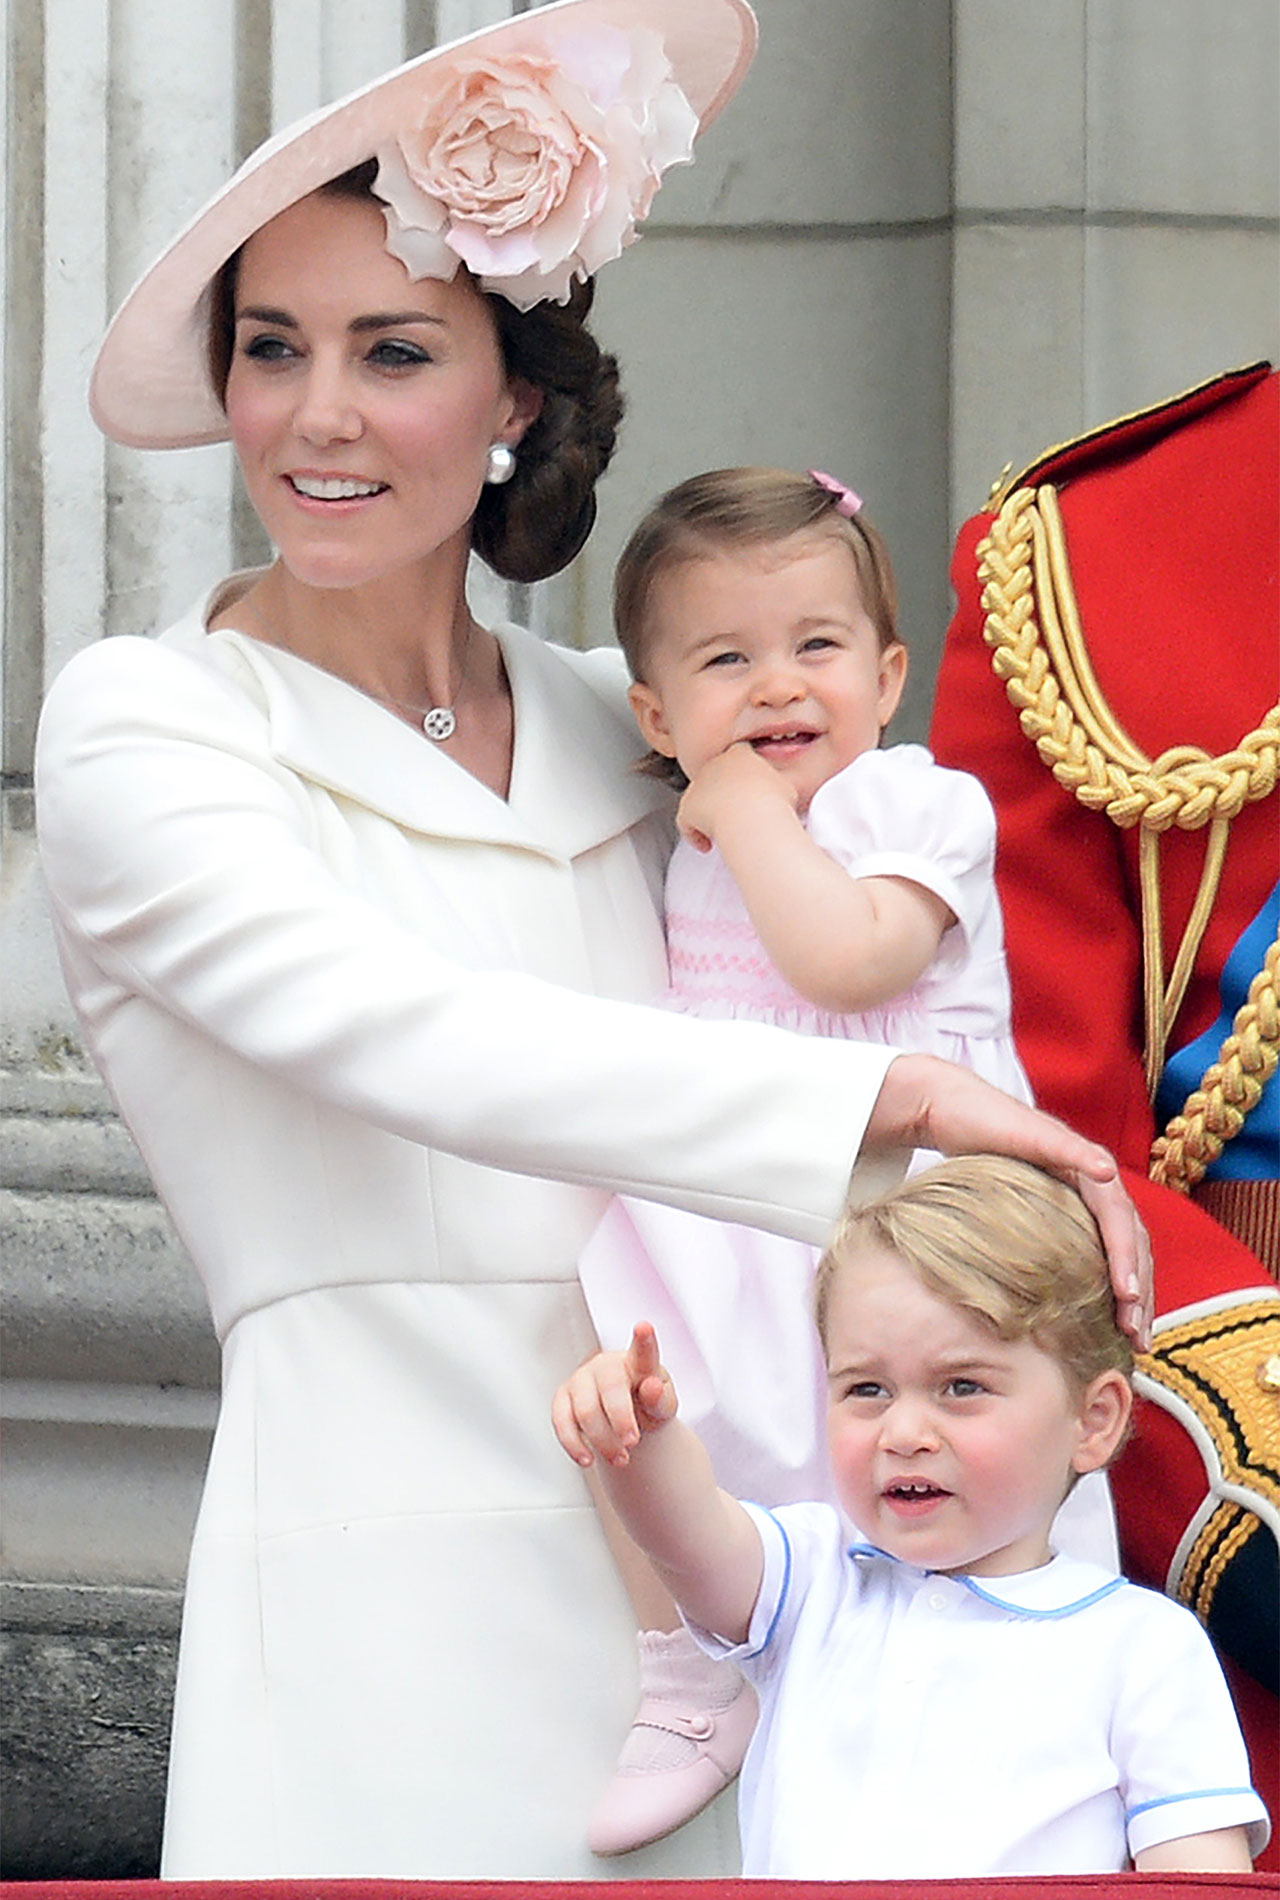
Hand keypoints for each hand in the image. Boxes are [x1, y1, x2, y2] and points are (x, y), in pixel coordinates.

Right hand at [552, 1322, 677, 1467]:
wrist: (624, 1418)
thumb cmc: (645, 1404)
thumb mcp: (663, 1407)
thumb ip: (661, 1399)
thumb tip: (652, 1387)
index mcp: (637, 1362)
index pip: (643, 1351)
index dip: (644, 1340)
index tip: (645, 1327)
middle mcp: (606, 1365)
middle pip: (610, 1389)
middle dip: (621, 1421)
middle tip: (632, 1443)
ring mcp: (581, 1379)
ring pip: (584, 1411)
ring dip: (602, 1441)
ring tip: (620, 1458)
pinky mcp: (563, 1398)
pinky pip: (561, 1421)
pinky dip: (574, 1445)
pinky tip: (588, 1459)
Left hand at [677, 743, 798, 852]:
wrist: (753, 816)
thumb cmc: (773, 802)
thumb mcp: (787, 786)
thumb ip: (778, 784)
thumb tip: (780, 790)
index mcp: (740, 754)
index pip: (737, 759)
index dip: (741, 776)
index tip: (748, 791)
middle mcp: (715, 764)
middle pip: (715, 778)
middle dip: (722, 795)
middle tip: (734, 814)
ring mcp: (698, 785)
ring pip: (699, 800)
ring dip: (708, 816)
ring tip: (721, 831)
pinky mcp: (687, 806)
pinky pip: (687, 822)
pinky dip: (696, 834)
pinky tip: (707, 844)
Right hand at [870, 1054, 1154, 1349]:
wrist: (953, 1115)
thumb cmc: (981, 1168)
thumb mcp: (1013, 1222)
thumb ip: (1037, 1253)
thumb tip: (1041, 1311)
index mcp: (1089, 1205)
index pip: (1126, 1255)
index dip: (1135, 1297)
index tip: (1135, 1339)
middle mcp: (1093, 1181)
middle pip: (1131, 1238)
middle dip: (1137, 1289)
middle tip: (1136, 1333)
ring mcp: (1075, 1157)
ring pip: (1115, 1207)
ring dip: (1124, 1250)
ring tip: (1127, 1292)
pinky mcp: (1048, 1135)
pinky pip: (1076, 1152)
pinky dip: (1092, 1164)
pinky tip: (1103, 1176)